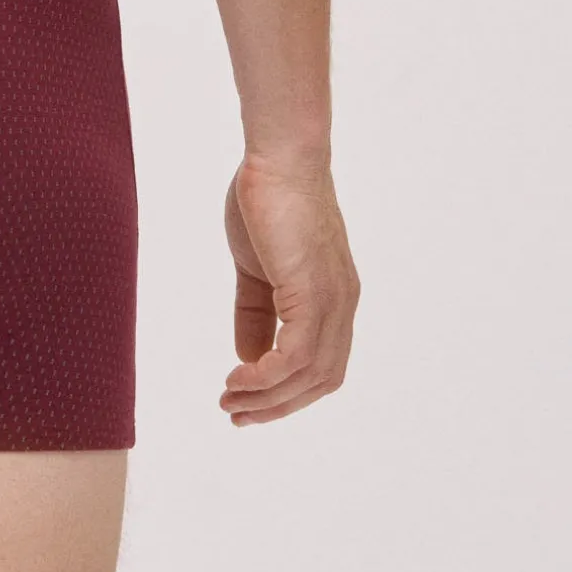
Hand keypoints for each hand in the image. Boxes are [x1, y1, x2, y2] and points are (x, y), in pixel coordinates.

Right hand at [220, 155, 358, 424]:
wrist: (278, 157)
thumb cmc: (266, 199)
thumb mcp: (256, 268)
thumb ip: (254, 312)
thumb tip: (248, 357)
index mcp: (333, 299)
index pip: (322, 365)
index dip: (288, 392)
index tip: (248, 400)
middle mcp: (342, 306)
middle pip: (321, 381)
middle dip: (278, 406)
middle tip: (236, 414)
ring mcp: (333, 301)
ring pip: (310, 375)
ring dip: (267, 397)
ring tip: (229, 399)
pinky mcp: (313, 293)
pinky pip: (296, 355)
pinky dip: (267, 376)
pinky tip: (237, 376)